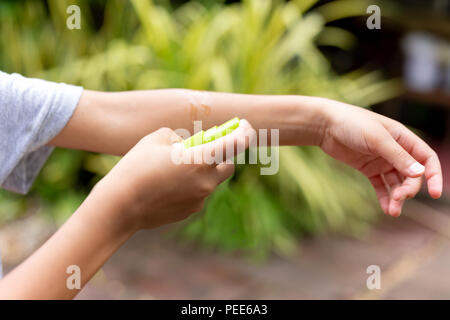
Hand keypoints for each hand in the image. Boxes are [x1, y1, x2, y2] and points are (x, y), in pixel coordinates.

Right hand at [95, 119, 254, 230]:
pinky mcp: (190, 211)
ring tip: (174, 170)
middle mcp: (206, 182)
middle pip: (228, 166)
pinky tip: (167, 186)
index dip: (244, 132)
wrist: (121, 205)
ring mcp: (199, 199)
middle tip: (204, 151)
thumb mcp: (157, 138)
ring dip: (201, 173)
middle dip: (221, 157)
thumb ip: (180, 138)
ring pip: (210, 182)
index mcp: (201, 160)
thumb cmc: (136, 167)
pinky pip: (197, 195)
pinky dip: (190, 187)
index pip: (236, 144)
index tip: (245, 126)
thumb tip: (186, 147)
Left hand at [319, 99, 442, 216]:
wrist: (325, 126)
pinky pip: (380, 185)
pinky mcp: (367, 169)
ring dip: (397, 197)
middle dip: (408, 189)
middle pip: (411, 175)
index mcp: (403, 138)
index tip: (435, 193)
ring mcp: (381, 161)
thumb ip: (397, 156)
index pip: (427, 159)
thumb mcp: (377, 139)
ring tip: (393, 211)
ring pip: (396, 183)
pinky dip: (384, 197)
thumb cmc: (353, 124)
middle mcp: (395, 151)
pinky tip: (386, 209)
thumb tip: (420, 173)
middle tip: (399, 198)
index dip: (434, 175)